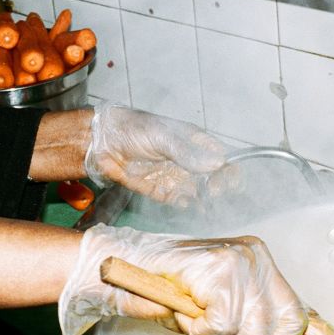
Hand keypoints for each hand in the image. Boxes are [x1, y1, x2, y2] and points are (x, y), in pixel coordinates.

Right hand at [58, 224, 307, 334]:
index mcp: (261, 263)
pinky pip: (220, 324)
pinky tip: (182, 310)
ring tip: (191, 318)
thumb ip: (245, 320)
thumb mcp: (216, 305)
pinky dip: (196, 329)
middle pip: (277, 327)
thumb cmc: (167, 289)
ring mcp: (241, 260)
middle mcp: (257, 257)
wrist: (122, 265)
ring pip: (247, 330)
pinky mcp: (221, 269)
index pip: (296, 312)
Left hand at [85, 102, 229, 207]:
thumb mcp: (163, 136)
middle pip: (214, 179)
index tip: (230, 181)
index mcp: (194, 142)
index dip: (230, 170)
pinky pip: (180, 201)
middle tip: (214, 192)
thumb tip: (216, 163)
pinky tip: (185, 202)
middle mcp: (189, 161)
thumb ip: (188, 152)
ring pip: (200, 193)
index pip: (222, 157)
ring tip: (204, 204)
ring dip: (205, 201)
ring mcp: (176, 177)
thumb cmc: (133, 130)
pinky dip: (185, 204)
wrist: (103, 144)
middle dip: (219, 187)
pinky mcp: (162, 191)